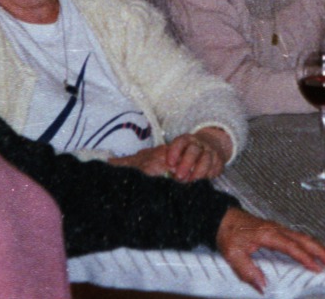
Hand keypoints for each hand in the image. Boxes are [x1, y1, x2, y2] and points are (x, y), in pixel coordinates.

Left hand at [110, 129, 231, 180]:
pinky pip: (216, 166)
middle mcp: (195, 145)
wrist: (207, 148)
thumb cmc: (174, 157)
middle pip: (193, 150)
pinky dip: (211, 173)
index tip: (169, 163)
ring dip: (199, 170)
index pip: (180, 142)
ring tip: (191, 182)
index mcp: (181, 142)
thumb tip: (107, 162)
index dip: (175, 151)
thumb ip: (129, 161)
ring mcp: (207, 153)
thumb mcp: (151, 156)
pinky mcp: (216, 162)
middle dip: (187, 163)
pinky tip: (204, 181)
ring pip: (206, 158)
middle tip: (179, 177)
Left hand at [215, 206, 324, 292]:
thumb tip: (263, 286)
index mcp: (268, 234)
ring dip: (320, 247)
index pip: (292, 247)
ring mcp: (279, 228)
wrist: (223, 218)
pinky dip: (312, 243)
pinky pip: (299, 237)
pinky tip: (317, 250)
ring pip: (305, 237)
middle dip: (322, 251)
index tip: (317, 268)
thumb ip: (248, 271)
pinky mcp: (278, 230)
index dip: (305, 258)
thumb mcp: (233, 255)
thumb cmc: (228, 234)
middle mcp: (277, 229)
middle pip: (305, 239)